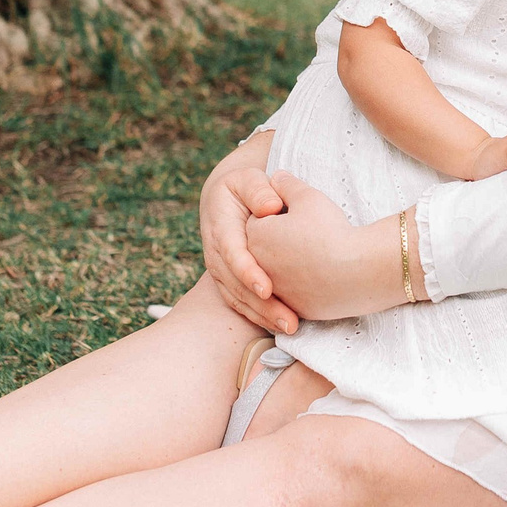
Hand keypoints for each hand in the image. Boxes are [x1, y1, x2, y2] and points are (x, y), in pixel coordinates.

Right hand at [200, 141, 296, 333]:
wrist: (226, 201)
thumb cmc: (245, 188)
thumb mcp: (249, 179)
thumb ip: (259, 189)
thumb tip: (270, 207)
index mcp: (220, 227)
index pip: (232, 253)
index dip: (248, 272)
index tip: (267, 288)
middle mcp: (217, 253)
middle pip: (236, 285)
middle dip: (262, 305)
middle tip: (288, 321)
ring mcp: (221, 271)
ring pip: (238, 299)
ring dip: (263, 316)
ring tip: (290, 327)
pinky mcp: (229, 282)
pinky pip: (241, 304)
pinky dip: (259, 317)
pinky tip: (281, 326)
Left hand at [245, 173, 403, 322]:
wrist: (358, 271)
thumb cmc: (331, 230)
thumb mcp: (308, 196)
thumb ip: (287, 184)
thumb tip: (276, 177)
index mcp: (255, 235)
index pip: (258, 219)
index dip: (278, 214)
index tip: (298, 214)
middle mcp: (257, 266)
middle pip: (265, 247)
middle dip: (279, 240)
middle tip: (307, 232)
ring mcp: (275, 290)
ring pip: (278, 272)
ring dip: (289, 264)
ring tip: (316, 253)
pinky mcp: (293, 307)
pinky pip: (293, 293)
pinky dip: (302, 286)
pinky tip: (320, 276)